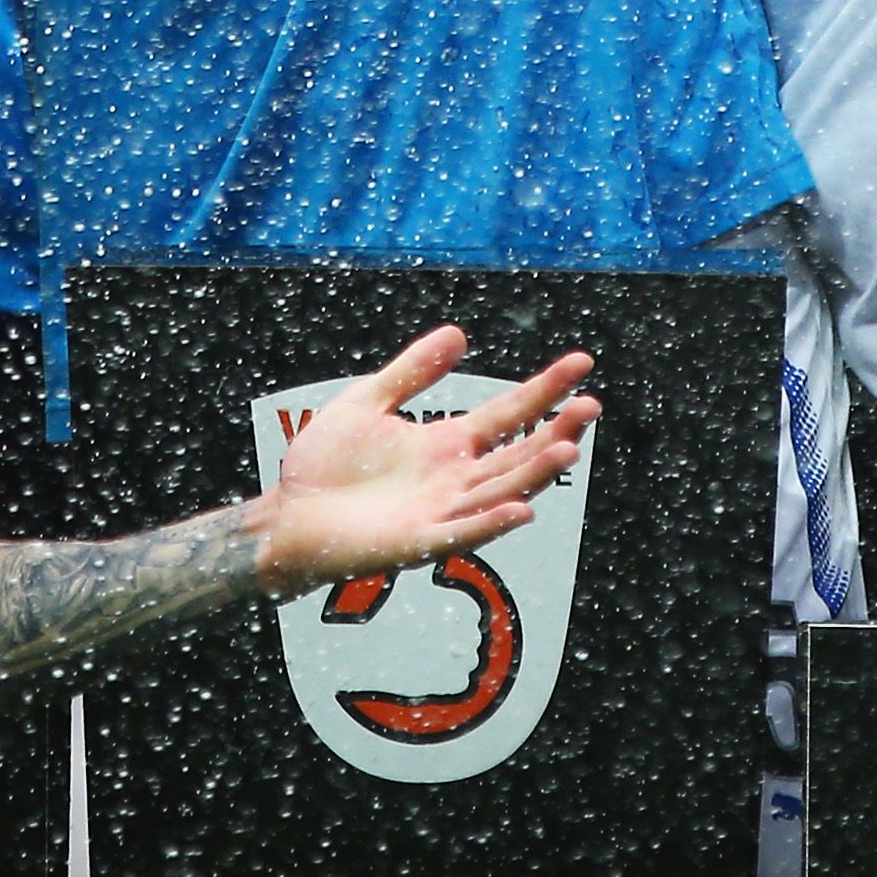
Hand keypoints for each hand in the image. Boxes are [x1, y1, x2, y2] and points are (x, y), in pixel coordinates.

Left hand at [248, 326, 598, 598]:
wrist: (286, 514)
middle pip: (516, 454)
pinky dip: (490, 522)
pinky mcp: (416, 542)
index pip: (508, 413)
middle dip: (555, 432)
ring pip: (499, 491)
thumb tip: (459, 333)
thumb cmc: (325, 466)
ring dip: (533, 473)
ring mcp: (440, 513)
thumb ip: (412, 372)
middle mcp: (453, 480)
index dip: (544, 389)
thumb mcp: (370, 402)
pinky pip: (460, 533)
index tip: (581, 363)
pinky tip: (520, 509)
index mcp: (446, 445)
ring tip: (566, 447)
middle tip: (590, 405)